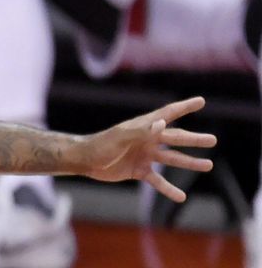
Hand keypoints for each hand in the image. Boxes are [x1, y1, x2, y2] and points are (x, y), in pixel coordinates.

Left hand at [80, 97, 215, 202]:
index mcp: (143, 127)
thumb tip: (164, 123)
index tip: (201, 101)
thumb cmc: (100, 144)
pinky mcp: (139, 171)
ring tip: (208, 165)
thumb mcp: (121, 137)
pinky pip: (158, 180)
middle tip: (213, 140)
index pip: (168, 114)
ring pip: (172, 159)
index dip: (184, 107)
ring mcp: (144, 155)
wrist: (84, 160)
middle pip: (175, 138)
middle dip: (193, 139)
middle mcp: (147, 139)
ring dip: (189, 162)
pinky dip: (169, 189)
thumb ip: (142, 131)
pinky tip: (181, 196)